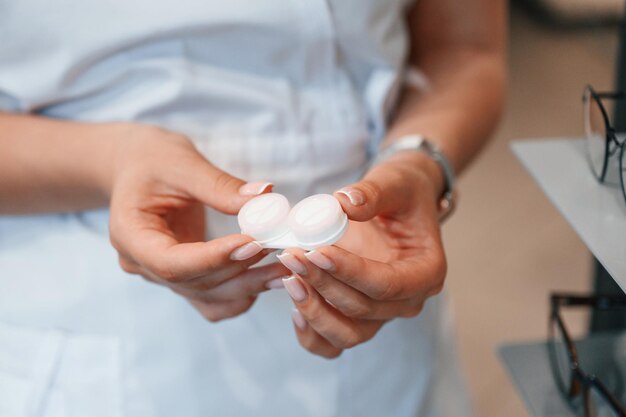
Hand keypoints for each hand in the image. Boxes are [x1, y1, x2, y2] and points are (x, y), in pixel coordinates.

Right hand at [108, 124, 288, 320]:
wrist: (137, 166)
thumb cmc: (152, 159)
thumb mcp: (182, 163)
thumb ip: (220, 185)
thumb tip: (265, 197)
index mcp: (130, 235)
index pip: (172, 262)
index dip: (214, 258)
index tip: (253, 244)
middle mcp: (142, 264)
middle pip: (195, 283)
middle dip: (241, 270)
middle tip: (282, 252)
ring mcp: (162, 275)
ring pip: (208, 295)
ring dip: (249, 286)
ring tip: (286, 269)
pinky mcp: (184, 276)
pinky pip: (212, 300)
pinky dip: (240, 295)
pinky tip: (267, 280)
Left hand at [277, 152, 446, 357]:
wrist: (399, 204)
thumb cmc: (402, 192)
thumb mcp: (393, 182)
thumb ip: (372, 193)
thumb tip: (343, 204)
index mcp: (426, 271)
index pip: (387, 284)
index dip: (350, 272)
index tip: (316, 251)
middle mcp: (407, 300)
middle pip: (363, 309)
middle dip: (323, 284)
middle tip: (291, 256)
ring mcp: (382, 314)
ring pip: (348, 334)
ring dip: (314, 312)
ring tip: (288, 279)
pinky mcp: (358, 318)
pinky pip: (332, 343)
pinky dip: (311, 334)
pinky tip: (292, 307)